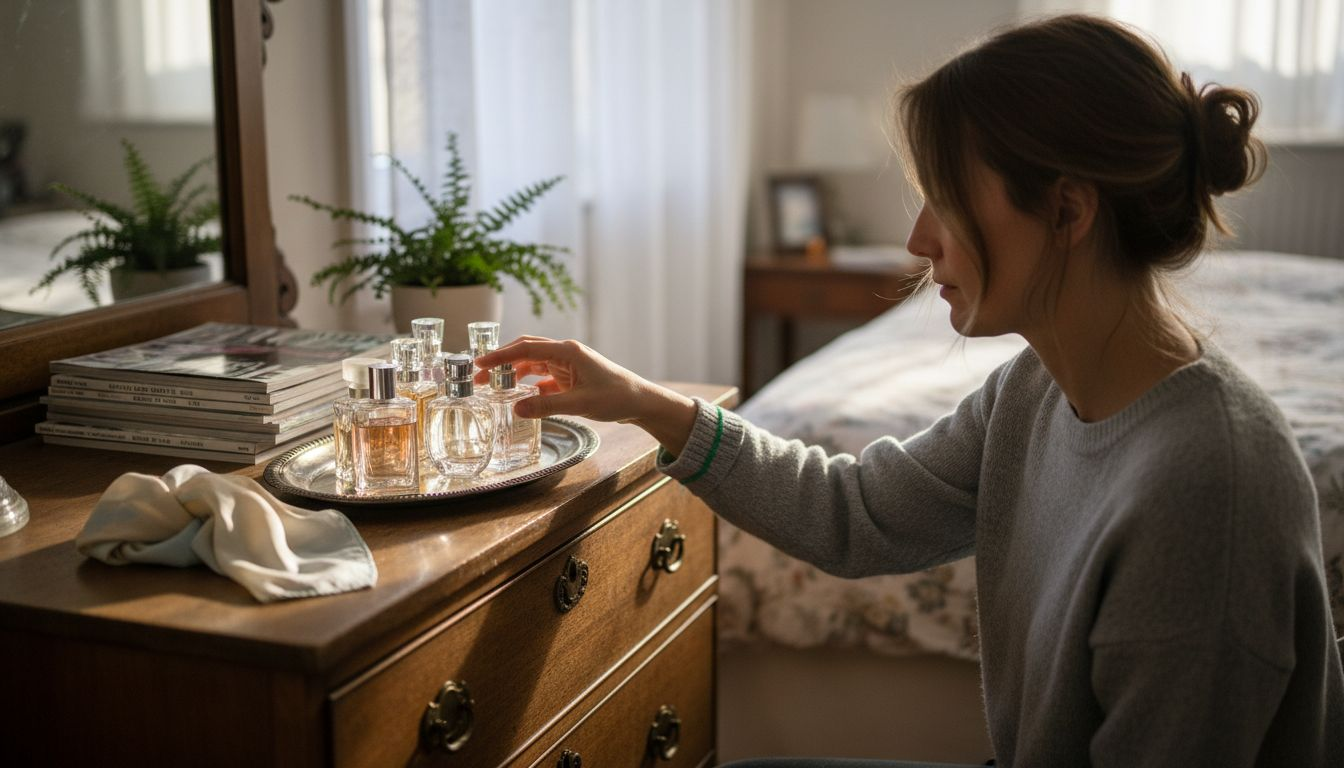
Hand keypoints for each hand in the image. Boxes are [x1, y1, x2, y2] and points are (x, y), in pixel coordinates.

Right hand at [474, 336, 697, 453]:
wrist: (640, 402)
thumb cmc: (616, 397)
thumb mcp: (580, 404)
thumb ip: (547, 407)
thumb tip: (515, 409)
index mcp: (567, 351)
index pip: (526, 349)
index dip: (500, 356)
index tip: (479, 364)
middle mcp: (565, 353)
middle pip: (525, 352)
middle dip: (501, 362)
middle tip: (478, 376)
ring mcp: (568, 365)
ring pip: (532, 365)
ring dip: (512, 374)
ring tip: (491, 388)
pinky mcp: (570, 378)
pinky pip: (542, 379)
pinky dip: (528, 386)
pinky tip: (517, 397)